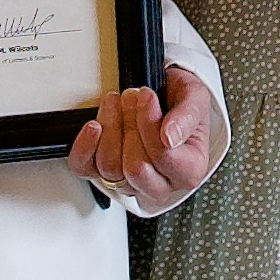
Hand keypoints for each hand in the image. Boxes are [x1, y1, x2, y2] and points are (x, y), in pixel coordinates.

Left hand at [68, 62, 219, 206]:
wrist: (165, 96)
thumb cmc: (180, 102)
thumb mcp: (195, 98)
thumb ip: (187, 117)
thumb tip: (170, 138)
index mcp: (188, 171)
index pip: (163, 157)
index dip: (150, 124)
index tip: (147, 96)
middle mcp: (160, 183)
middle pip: (136, 169)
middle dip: (131, 125)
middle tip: (133, 97)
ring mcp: (130, 181)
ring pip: (110, 168)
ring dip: (111, 127)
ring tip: (119, 102)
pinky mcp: (102, 173)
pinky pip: (85, 168)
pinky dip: (85, 146)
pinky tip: (94, 126)